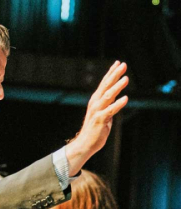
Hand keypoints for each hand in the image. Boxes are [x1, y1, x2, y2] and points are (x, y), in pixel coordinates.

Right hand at [66, 61, 128, 175]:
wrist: (85, 144)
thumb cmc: (94, 130)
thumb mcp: (103, 114)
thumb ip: (109, 105)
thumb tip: (116, 96)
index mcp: (95, 101)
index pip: (104, 84)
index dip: (111, 73)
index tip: (118, 63)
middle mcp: (95, 104)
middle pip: (105, 86)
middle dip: (114, 75)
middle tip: (123, 65)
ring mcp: (97, 111)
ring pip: (107, 96)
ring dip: (116, 87)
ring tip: (126, 79)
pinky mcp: (100, 120)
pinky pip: (110, 111)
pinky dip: (118, 104)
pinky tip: (125, 98)